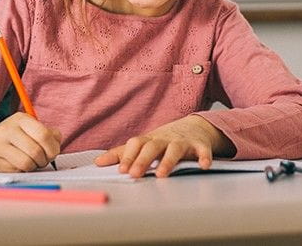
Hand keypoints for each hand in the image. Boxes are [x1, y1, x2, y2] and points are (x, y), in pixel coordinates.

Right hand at [0, 112, 61, 171]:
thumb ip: (48, 133)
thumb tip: (57, 142)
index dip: (53, 147)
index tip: (54, 152)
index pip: (43, 134)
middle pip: (36, 150)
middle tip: (44, 160)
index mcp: (21, 118)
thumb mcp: (30, 128)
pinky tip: (21, 164)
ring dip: (35, 166)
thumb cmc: (15, 137)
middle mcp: (8, 130)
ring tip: (34, 162)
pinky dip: (24, 169)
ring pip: (26, 162)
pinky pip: (17, 169)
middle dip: (45, 159)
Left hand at [94, 115, 234, 177]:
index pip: (136, 144)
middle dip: (142, 160)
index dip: (128, 156)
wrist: (194, 126)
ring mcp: (182, 141)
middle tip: (134, 175)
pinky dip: (204, 157)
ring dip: (168, 161)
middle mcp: (165, 139)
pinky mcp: (200, 145)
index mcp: (149, 140)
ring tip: (161, 175)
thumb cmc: (164, 139)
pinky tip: (203, 166)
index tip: (121, 170)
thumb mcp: (143, 144)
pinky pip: (202, 151)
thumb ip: (121, 154)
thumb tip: (98, 162)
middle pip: (152, 147)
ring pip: (175, 149)